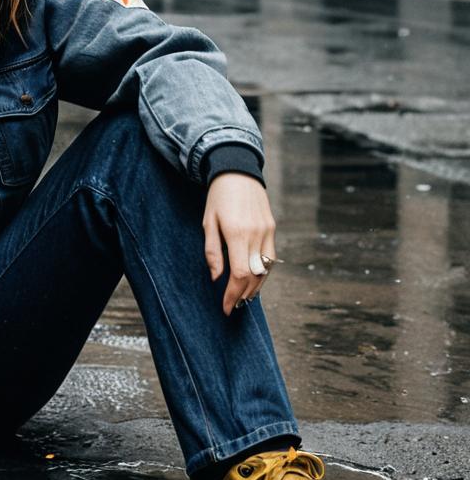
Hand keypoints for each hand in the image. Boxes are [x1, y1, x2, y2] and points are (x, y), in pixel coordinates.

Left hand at [202, 173, 276, 315]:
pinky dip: (264, 273)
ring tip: (243, 298)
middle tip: (233, 307)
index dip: (233, 294)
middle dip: (243, 295)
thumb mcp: (208, 223)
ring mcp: (267, 232)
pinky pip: (271, 258)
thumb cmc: (218, 198)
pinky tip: (254, 280)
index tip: (225, 307)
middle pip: (254, 276)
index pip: (239, 274)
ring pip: (266, 270)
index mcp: (237, 234)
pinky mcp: (272, 229)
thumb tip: (217, 278)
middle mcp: (256, 235)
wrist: (238, 172)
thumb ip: (212, 252)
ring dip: (256, 287)